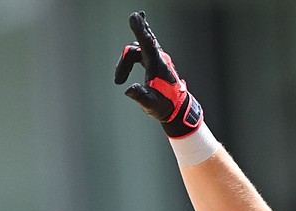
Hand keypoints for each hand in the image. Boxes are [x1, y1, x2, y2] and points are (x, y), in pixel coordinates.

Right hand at [114, 10, 203, 137]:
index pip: (147, 44)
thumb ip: (141, 96)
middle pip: (144, 41)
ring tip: (118, 79)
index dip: (140, 30)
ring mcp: (157, 60)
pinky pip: (143, 50)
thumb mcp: (151, 105)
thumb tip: (129, 90)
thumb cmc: (165, 107)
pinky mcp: (154, 63)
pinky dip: (133, 52)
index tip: (135, 17)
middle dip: (140, 28)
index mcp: (158, 66)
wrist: (176, 110)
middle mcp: (158, 60)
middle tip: (135, 15)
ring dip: (126, 61)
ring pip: (139, 49)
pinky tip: (132, 48)